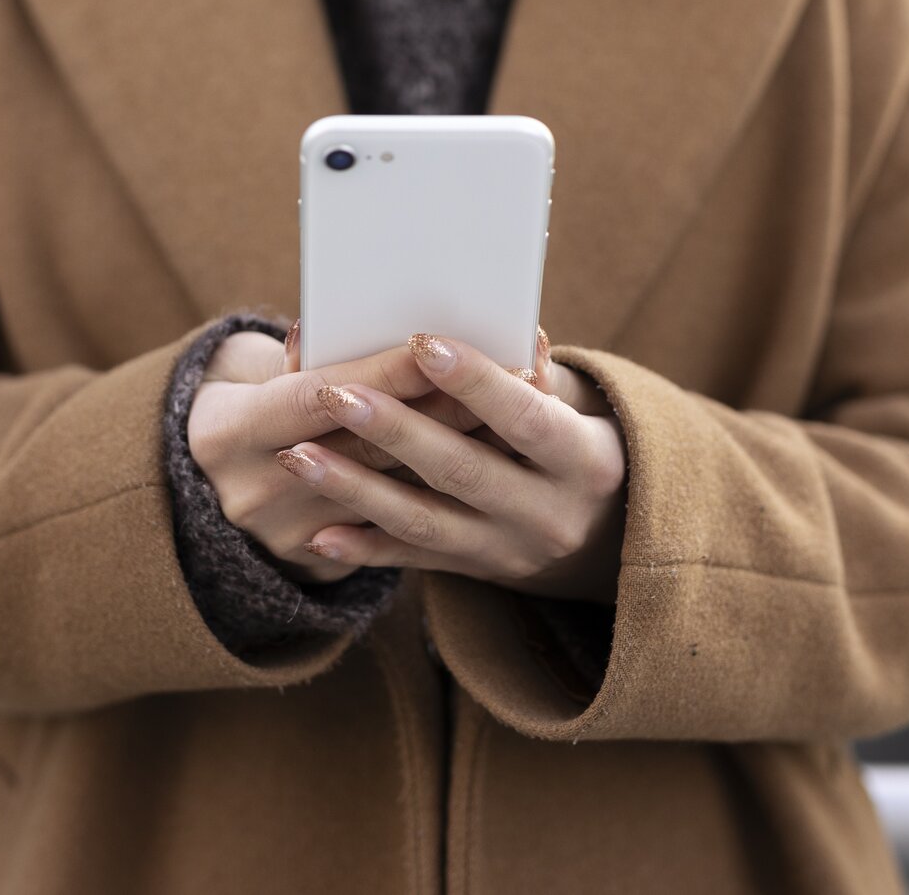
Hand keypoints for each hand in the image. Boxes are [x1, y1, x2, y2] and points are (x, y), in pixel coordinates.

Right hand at [186, 320, 488, 584]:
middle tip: (507, 376)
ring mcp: (285, 540)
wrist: (197, 485)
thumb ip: (303, 357)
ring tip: (513, 417)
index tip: (441, 345)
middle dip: (441, 410)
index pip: (320, 397)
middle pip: (367, 448)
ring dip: (457, 452)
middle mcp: (252, 495)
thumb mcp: (247, 370)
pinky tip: (489, 466)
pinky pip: (394, 533)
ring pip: (393, 495)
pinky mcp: (319, 567)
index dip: (384, 373)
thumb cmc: (240, 400)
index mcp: (225, 433)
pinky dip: (443, 495)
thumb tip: (375, 332)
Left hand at [273, 331, 629, 602]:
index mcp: (585, 461)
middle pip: (463, 471)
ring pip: (425, 522)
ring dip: (357, 490)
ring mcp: (510, 552)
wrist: (608, 540)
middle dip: (394, 431)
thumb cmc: (578, 445)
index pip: (526, 418)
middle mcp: (549, 515)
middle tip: (334, 393)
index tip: (420, 342)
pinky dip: (365, 549)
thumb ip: (539, 380)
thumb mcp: (581, 412)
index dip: (475, 383)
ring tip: (300, 457)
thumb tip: (516, 335)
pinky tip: (318, 534)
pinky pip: (414, 562)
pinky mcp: (478, 574)